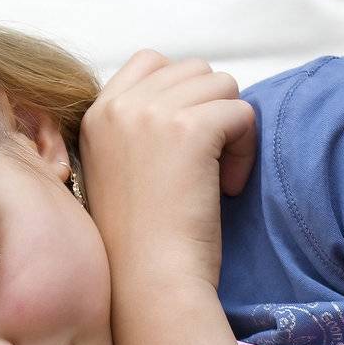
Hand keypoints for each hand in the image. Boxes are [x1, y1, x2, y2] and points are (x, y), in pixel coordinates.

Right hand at [78, 49, 257, 291]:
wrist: (146, 282)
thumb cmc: (139, 244)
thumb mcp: (118, 173)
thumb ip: (138, 130)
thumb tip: (188, 102)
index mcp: (97, 113)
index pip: (152, 62)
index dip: (184, 96)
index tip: (185, 147)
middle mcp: (120, 105)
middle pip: (194, 71)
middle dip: (211, 112)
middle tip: (206, 167)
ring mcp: (153, 113)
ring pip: (223, 86)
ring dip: (231, 129)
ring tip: (216, 177)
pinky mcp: (191, 130)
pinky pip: (242, 113)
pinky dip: (245, 149)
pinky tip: (227, 186)